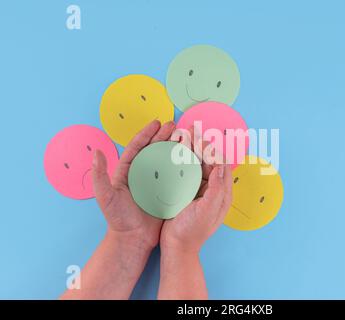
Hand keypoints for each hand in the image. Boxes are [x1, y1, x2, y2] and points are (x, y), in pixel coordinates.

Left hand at [92, 120, 175, 250]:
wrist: (133, 239)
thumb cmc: (118, 218)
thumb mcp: (105, 196)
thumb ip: (100, 175)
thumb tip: (96, 152)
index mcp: (128, 171)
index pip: (138, 147)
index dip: (147, 133)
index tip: (157, 123)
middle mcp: (143, 174)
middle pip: (155, 149)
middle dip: (164, 135)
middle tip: (175, 125)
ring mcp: (157, 182)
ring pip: (167, 159)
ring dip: (176, 147)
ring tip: (185, 136)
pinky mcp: (168, 192)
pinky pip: (177, 175)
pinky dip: (183, 166)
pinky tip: (191, 157)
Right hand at [160, 131, 232, 253]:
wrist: (177, 247)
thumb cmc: (192, 231)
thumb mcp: (207, 211)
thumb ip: (216, 189)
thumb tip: (221, 166)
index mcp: (221, 193)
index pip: (220, 165)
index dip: (212, 150)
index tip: (201, 138)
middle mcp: (212, 189)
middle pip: (208, 161)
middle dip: (200, 145)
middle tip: (190, 130)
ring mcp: (199, 190)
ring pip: (196, 164)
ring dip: (190, 150)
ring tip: (181, 136)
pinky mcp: (187, 192)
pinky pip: (185, 172)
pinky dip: (181, 161)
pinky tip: (172, 153)